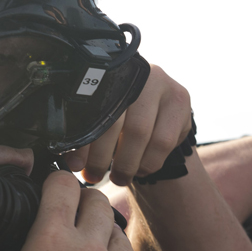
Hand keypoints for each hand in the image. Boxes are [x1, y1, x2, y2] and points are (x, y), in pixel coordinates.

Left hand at [64, 64, 190, 184]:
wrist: (158, 108)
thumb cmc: (122, 116)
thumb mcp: (103, 117)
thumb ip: (87, 130)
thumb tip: (70, 161)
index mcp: (108, 74)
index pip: (91, 110)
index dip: (82, 141)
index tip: (75, 165)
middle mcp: (135, 72)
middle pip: (115, 122)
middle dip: (102, 157)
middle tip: (93, 177)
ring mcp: (161, 82)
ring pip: (140, 133)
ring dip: (127, 164)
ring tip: (118, 178)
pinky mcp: (180, 99)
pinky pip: (163, 141)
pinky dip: (149, 162)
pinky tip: (141, 169)